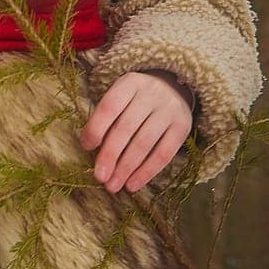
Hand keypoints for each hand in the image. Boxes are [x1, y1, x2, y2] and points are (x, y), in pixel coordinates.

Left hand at [79, 69, 194, 194]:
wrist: (173, 88)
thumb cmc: (136, 99)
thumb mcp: (122, 98)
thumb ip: (107, 118)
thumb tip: (90, 150)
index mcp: (130, 83)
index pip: (110, 106)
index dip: (96, 128)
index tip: (86, 147)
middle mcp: (151, 93)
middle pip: (126, 128)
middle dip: (110, 155)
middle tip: (99, 177)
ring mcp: (169, 109)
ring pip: (144, 143)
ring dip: (126, 168)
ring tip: (113, 186)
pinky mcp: (183, 126)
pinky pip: (164, 153)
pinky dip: (147, 172)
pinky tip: (133, 185)